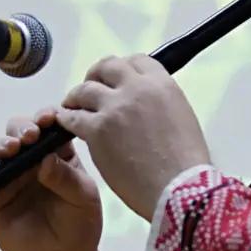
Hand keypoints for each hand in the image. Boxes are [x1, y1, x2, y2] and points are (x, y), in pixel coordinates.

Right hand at [0, 108, 102, 250]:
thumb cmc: (80, 225)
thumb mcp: (83, 200)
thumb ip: (66, 178)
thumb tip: (45, 159)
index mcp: (60, 153)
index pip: (51, 126)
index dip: (48, 117)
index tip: (49, 118)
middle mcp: (33, 159)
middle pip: (21, 129)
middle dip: (23, 127)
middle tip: (30, 136)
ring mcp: (12, 175)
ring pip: (1, 147)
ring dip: (3, 143)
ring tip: (12, 150)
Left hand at [55, 56, 210, 220]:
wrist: (179, 189)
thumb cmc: (186, 166)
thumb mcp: (183, 119)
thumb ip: (160, 104)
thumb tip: (146, 106)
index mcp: (162, 84)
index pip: (137, 61)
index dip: (123, 68)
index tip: (116, 78)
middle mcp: (137, 89)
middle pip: (107, 68)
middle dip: (96, 76)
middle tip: (90, 87)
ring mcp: (115, 107)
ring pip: (84, 89)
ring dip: (76, 96)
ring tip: (71, 105)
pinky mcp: (97, 130)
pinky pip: (72, 117)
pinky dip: (66, 118)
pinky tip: (64, 122)